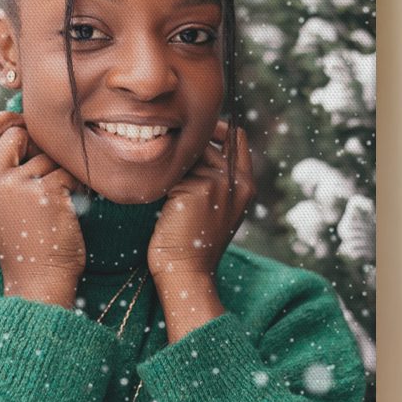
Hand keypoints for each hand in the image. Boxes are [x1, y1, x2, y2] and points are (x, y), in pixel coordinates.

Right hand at [0, 110, 87, 304]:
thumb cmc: (23, 240)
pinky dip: (75, 185)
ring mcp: (13, 186)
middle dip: (36, 146)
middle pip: (15, 134)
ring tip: (54, 203)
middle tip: (45, 172)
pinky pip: (67, 171)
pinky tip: (69, 207)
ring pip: (46, 155)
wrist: (38, 279)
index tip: (21, 120)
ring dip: (58, 172)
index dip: (3, 119)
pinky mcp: (44, 192)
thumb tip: (22, 124)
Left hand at [147, 119, 256, 278]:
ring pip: (189, 154)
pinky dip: (161, 178)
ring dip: (171, 165)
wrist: (187, 272)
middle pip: (208, 141)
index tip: (192, 134)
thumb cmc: (193, 243)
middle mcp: (238, 181)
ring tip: (160, 185)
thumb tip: (194, 147)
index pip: (237, 137)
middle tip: (165, 164)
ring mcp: (220, 183)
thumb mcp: (216, 209)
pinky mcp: (199, 189)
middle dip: (185, 149)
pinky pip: (174, 169)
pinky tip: (155, 196)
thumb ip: (216, 179)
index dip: (216, 129)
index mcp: (246, 184)